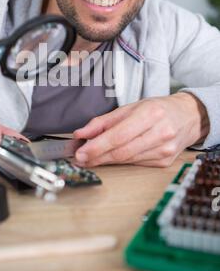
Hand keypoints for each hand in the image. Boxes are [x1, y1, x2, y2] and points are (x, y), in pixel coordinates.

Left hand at [74, 93, 209, 167]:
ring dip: (106, 161)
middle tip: (81, 158)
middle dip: (98, 156)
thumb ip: (104, 121)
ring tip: (91, 158)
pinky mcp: (165, 161)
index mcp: (150, 114)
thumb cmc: (158, 109)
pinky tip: (111, 157)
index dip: (97, 146)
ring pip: (127, 160)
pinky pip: (136, 163)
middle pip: (122, 151)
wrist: (188, 116)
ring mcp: (164, 149)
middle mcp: (160, 132)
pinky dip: (121, 161)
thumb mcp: (130, 107)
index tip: (81, 152)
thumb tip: (82, 134)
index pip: (118, 136)